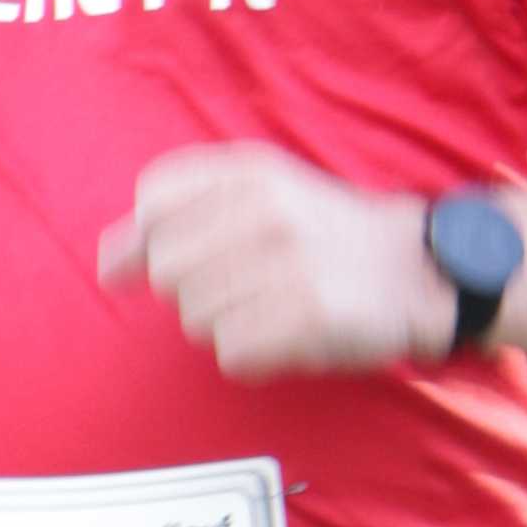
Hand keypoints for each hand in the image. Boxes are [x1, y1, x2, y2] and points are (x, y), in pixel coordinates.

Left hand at [100, 148, 454, 376]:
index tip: (185, 254)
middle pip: (166, 270)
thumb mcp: (263, 193)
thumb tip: (108, 263)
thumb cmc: (327, 236)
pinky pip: (232, 353)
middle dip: (193, 288)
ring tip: (273, 306)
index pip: (155, 204)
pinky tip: (286, 333)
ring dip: (227, 323)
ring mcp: (286, 265)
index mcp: (250, 172)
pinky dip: (252, 354)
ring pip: (195, 318)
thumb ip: (181, 215)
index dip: (151, 239)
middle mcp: (266, 211)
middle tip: (246, 284)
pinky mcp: (306, 317)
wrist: (419, 270)